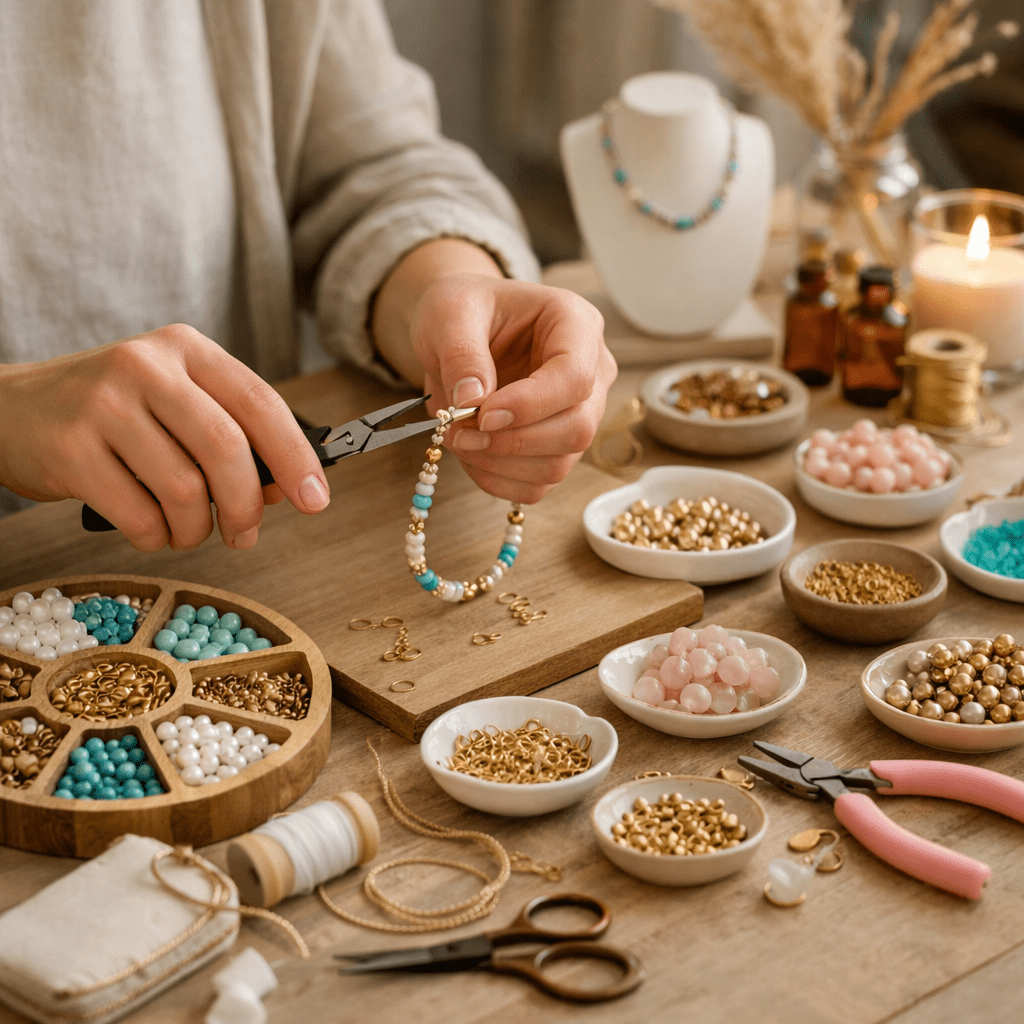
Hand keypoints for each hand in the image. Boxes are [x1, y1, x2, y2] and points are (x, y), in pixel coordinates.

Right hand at [0, 325, 330, 550]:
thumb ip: (230, 436)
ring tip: (188, 531)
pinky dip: (156, 537)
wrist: (13, 410)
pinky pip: (140, 515)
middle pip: (226, 448)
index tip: (317, 499)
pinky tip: (151, 530)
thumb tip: (282, 489)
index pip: (261, 403)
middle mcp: (146, 366)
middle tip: (244, 534)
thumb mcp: (175, 403)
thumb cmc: (114, 414)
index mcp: (187, 349)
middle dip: (245, 505)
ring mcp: (104, 404)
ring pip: (184, 489)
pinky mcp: (71, 449)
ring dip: (196, 528)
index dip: (296, 456)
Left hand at [374, 240, 615, 503]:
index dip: (530, 404)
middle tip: (460, 432)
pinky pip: (539, 483)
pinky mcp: (558, 446)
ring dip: (501, 464)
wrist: (462, 329)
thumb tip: (472, 401)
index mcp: (575, 323)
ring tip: (458, 439)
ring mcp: (580, 413)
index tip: (482, 413)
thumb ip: (461, 352)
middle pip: (577, 427)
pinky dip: (499, 481)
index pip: (574, 376)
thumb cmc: (464, 310)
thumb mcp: (449, 312)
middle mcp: (591, 370)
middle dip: (513, 441)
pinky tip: (471, 456)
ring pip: (560, 463)